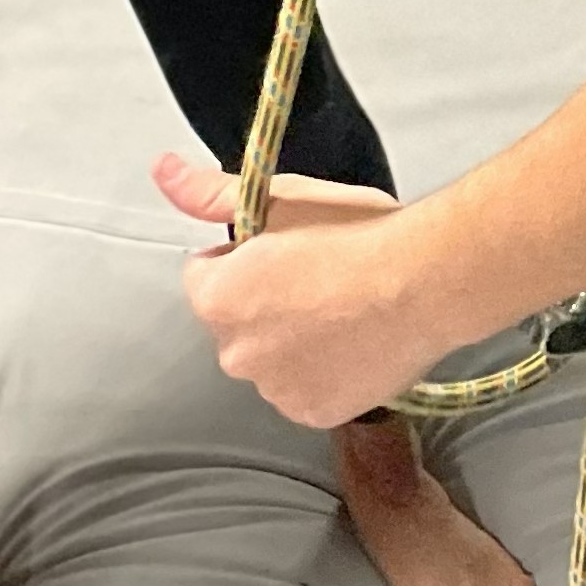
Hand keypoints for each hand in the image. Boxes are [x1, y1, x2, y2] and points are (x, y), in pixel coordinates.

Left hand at [158, 151, 452, 427]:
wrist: (424, 282)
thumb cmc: (356, 235)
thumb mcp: (284, 199)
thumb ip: (212, 194)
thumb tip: (161, 171)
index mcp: (218, 300)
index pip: (207, 275)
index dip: (246, 257)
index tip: (286, 249)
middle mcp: (235, 354)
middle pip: (237, 322)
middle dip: (264, 304)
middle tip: (319, 277)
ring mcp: (276, 390)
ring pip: (272, 359)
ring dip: (293, 341)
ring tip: (344, 310)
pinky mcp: (314, 414)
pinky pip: (305, 389)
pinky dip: (324, 372)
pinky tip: (356, 343)